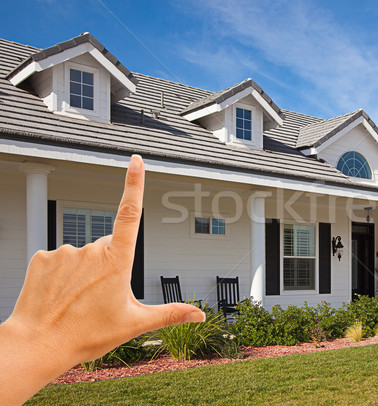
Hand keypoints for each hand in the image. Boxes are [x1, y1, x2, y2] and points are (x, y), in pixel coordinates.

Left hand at [0, 155, 204, 404]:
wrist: (37, 345)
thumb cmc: (85, 335)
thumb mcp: (134, 324)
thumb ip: (170, 314)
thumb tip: (200, 316)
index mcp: (117, 261)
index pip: (129, 213)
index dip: (134, 184)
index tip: (136, 161)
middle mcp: (91, 250)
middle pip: (108, 247)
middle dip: (109, 265)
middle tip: (100, 297)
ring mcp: (65, 251)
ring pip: (83, 254)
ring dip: (84, 271)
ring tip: (77, 301)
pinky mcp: (42, 257)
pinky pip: (59, 259)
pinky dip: (61, 274)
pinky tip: (59, 295)